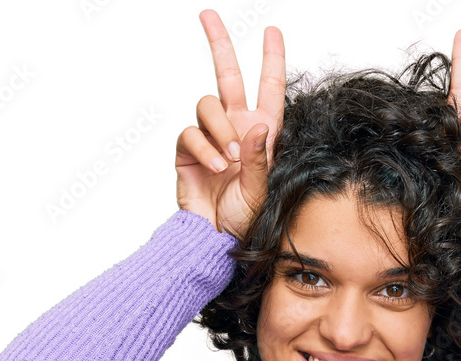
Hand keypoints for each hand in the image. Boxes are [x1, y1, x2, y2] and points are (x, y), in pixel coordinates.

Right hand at [174, 9, 285, 238]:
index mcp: (262, 134)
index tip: (272, 31)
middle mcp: (236, 128)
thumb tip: (258, 126)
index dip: (271, 59)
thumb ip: (260, 158)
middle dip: (219, 44)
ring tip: (231, 160)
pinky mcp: (188, 150)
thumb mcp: (261, 189)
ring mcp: (211, 137)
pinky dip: (205, 148)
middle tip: (208, 16)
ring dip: (221, 129)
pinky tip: (216, 166)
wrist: (217, 239)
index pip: (269, 89)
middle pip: (228, 76)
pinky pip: (191, 132)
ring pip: (208, 104)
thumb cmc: (246, 219)